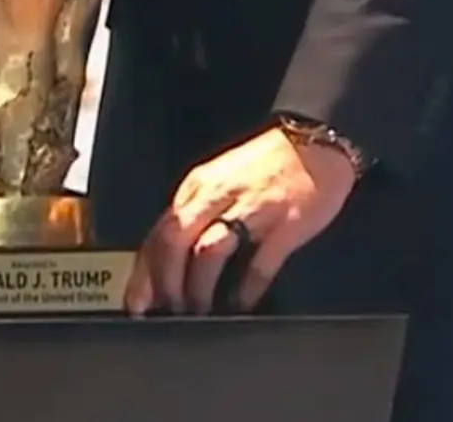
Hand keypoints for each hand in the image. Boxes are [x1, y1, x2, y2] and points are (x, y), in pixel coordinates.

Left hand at [124, 127, 356, 314]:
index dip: (144, 272)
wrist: (314, 141)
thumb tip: (171, 256)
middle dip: (164, 283)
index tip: (137, 301)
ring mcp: (251, 211)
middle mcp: (216, 197)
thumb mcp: (218, 181)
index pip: (157, 233)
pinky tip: (242, 304)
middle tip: (165, 311)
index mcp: (197, 188)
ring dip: (197, 288)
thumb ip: (195, 213)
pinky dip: (246, 289)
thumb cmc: (266, 165)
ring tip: (199, 312)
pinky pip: (259, 265)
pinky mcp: (284, 226)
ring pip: (208, 253)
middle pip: (173, 243)